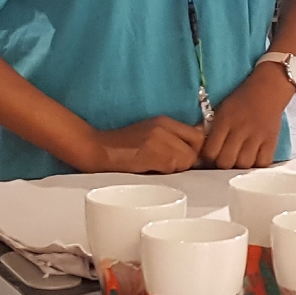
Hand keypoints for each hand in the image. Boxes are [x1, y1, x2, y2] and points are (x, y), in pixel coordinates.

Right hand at [79, 117, 203, 174]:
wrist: (97, 149)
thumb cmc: (122, 148)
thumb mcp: (150, 135)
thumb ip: (172, 140)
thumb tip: (196, 154)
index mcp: (165, 121)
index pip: (199, 135)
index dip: (196, 151)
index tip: (185, 160)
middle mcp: (164, 127)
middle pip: (196, 148)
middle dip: (187, 161)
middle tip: (169, 168)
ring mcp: (159, 138)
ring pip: (186, 160)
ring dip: (176, 169)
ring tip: (157, 169)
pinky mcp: (152, 152)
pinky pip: (173, 167)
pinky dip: (166, 173)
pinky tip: (151, 171)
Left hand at [201, 65, 293, 169]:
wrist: (268, 89)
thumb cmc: (241, 100)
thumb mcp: (220, 109)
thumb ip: (208, 127)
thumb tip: (194, 146)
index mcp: (224, 121)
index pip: (210, 151)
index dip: (207, 159)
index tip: (210, 158)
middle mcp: (240, 129)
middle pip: (226, 162)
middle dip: (222, 165)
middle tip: (224, 161)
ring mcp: (257, 136)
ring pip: (244, 165)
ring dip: (239, 166)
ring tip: (238, 161)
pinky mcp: (271, 141)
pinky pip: (263, 163)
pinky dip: (257, 165)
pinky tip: (253, 160)